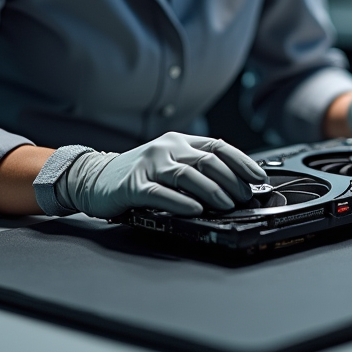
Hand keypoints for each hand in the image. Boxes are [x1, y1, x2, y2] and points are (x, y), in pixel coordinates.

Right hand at [56, 133, 267, 217]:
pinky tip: (194, 209)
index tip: (258, 178)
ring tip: (227, 204)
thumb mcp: (170, 162)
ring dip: (212, 190)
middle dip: (231, 180)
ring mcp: (149, 165)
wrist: (94, 177)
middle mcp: (166, 148)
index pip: (218, 147)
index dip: (242, 162)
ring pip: (187, 174)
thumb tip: (234, 184)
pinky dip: (180, 201)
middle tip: (245, 197)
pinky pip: (161, 193)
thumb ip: (196, 167)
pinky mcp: (133, 185)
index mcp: (179, 141)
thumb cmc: (138, 173)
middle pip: (207, 160)